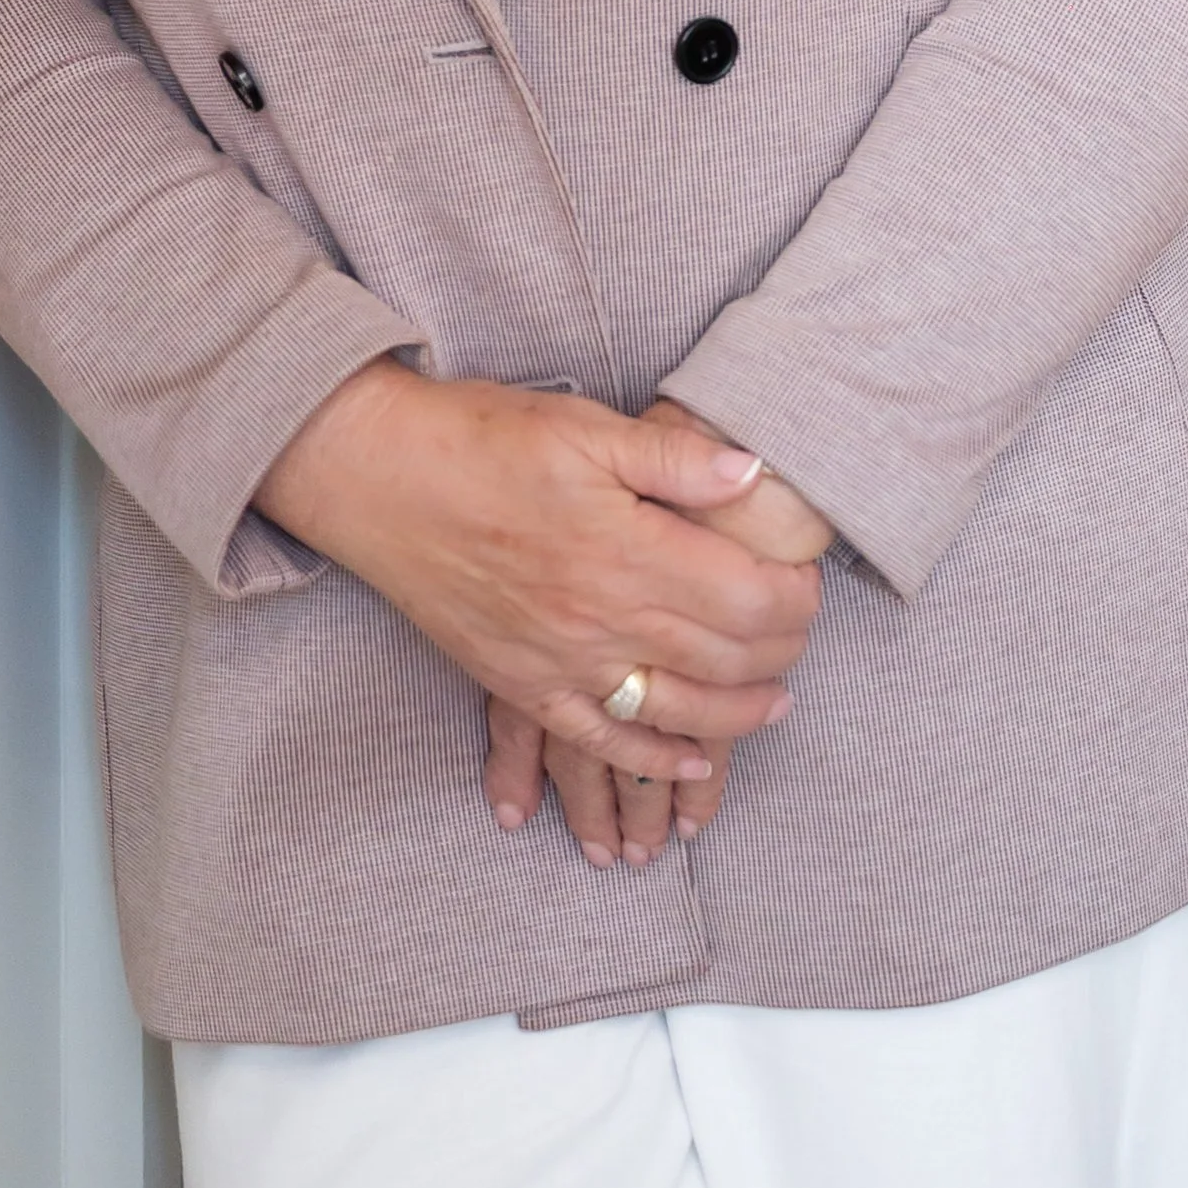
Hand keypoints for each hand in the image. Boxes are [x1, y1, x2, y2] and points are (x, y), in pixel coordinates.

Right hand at [257, 364, 821, 801]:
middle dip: (780, 652)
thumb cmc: (480, 438)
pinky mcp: (523, 684)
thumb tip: (754, 474)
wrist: (378, 477)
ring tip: (774, 703)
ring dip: (737, 716)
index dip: (793, 598)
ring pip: (675, 712)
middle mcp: (601, 618)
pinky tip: (693, 761)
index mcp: (626, 549)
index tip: (809, 581)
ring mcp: (561, 662)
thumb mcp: (584, 426)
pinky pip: (601, 743)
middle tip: (801, 633)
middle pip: (723, 660)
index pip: (746, 599)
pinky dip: (655, 760)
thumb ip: (674, 459)